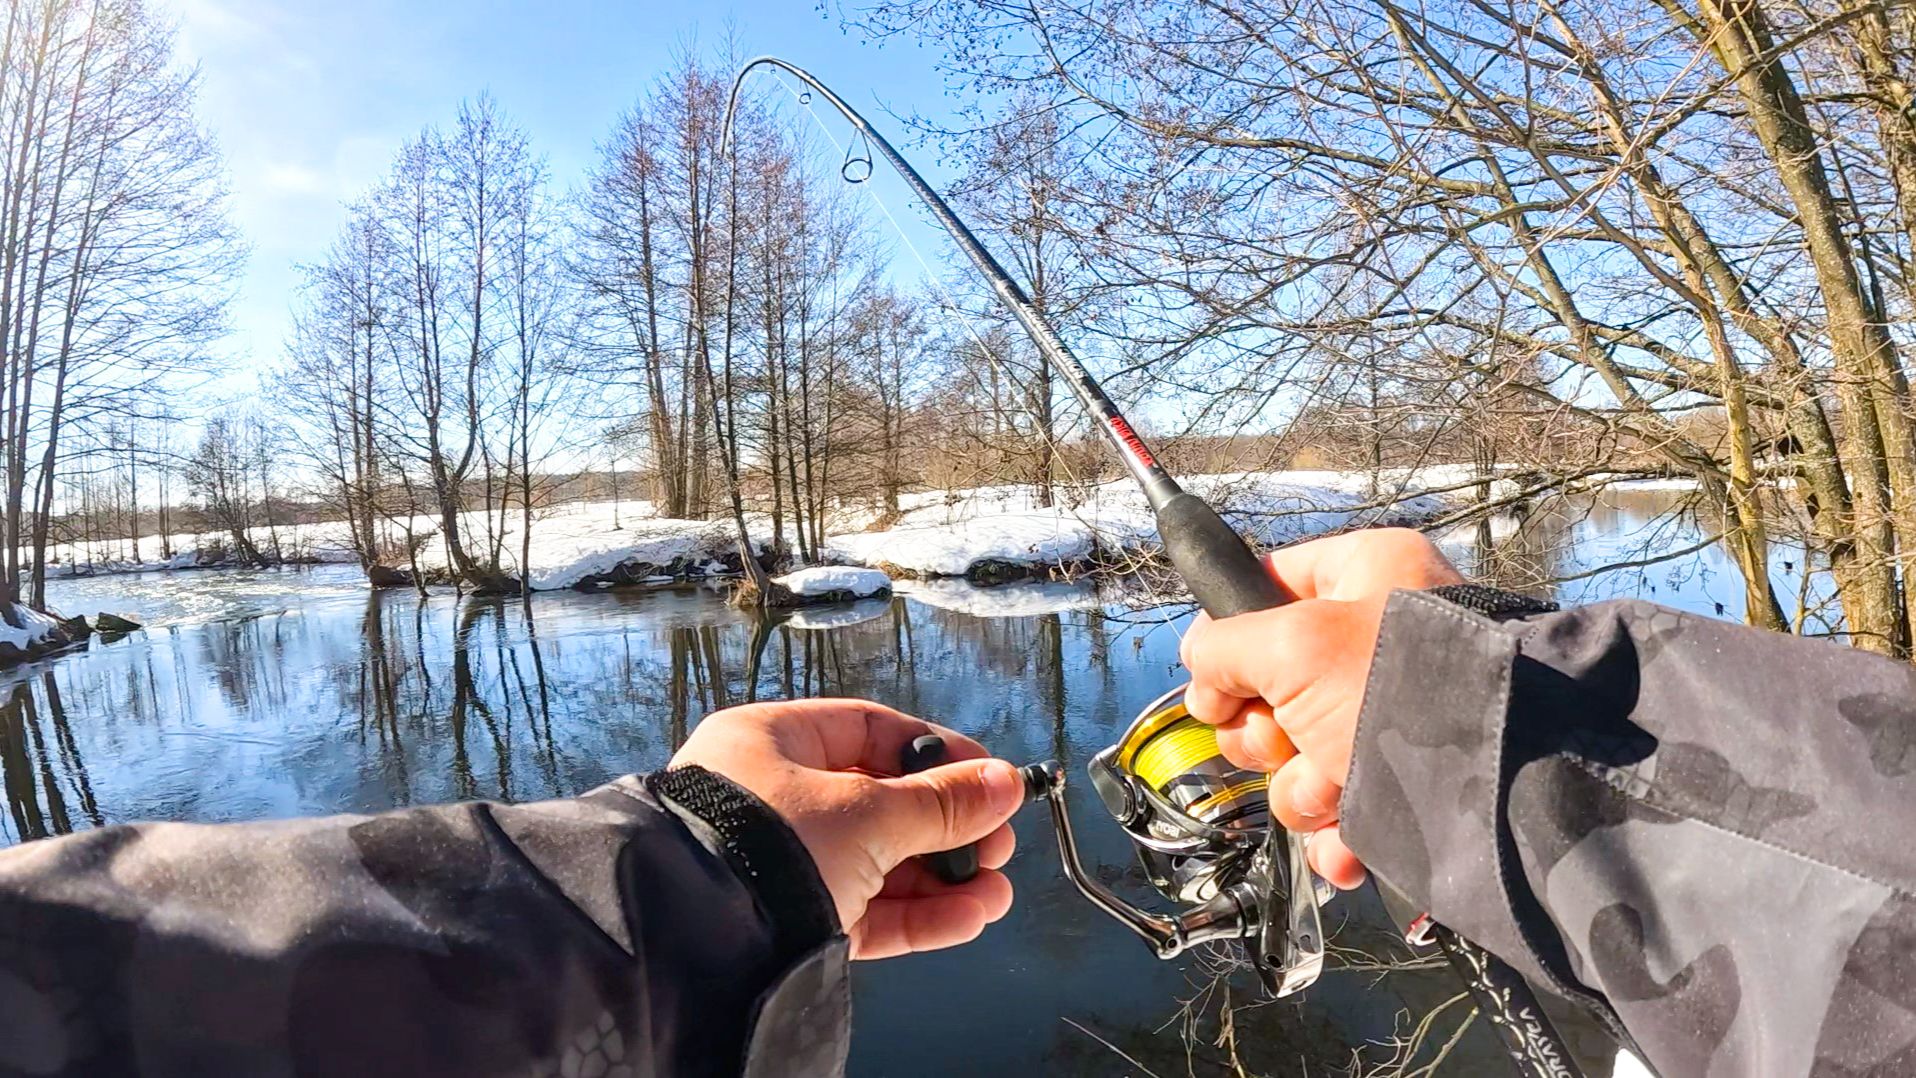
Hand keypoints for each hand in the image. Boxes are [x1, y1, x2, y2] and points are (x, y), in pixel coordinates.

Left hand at [668, 698, 1024, 959]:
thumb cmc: (770, 845)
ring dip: (942, 878)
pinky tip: (970, 916)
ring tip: (996, 890)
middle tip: (1000, 843)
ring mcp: (780, 864)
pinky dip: (917, 915)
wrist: (696, 942)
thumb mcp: (867, 813)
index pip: (868, 730)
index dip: (935, 751)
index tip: (988, 776)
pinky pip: (864, 911)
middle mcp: (772, 799)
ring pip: (877, 863)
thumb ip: (942, 803)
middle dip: (948, 826)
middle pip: (880, 802)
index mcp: (771, 743)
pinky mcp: (791, 923)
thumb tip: (1006, 784)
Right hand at [1179, 528, 1463, 889]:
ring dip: (1302, 785)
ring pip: (1297, 755)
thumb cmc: (1398, 685)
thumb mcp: (1292, 646)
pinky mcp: (1402, 779)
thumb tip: (1199, 667)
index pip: (1273, 583)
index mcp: (1367, 575)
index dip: (1233, 635)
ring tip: (1337, 788)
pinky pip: (1337, 805)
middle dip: (1268, 733)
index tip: (1216, 679)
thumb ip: (1223, 646)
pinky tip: (1347, 839)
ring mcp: (1389, 713)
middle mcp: (1379, 638)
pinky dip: (1336, 828)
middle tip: (1287, 737)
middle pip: (1273, 685)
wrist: (1493, 781)